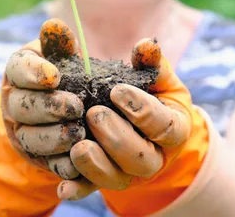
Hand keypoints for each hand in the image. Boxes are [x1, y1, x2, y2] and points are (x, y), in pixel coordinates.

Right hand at [0, 18, 86, 179]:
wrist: (69, 109)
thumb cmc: (68, 72)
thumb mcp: (65, 55)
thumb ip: (61, 42)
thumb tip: (53, 24)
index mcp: (20, 71)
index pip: (17, 68)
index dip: (33, 73)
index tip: (55, 75)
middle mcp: (16, 102)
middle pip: (22, 107)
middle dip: (48, 107)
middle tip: (75, 106)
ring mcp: (24, 132)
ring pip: (30, 138)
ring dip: (54, 136)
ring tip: (78, 132)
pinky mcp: (39, 157)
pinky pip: (46, 163)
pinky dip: (61, 162)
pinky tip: (78, 158)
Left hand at [54, 36, 194, 200]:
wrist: (131, 114)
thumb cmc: (144, 89)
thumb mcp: (149, 73)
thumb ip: (148, 60)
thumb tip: (147, 44)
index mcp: (172, 128)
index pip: (164, 126)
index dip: (143, 110)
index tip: (117, 90)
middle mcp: (153, 156)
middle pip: (141, 158)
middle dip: (117, 138)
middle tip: (94, 113)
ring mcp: (128, 172)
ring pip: (117, 179)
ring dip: (97, 165)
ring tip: (77, 146)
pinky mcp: (104, 179)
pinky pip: (91, 189)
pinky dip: (77, 189)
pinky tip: (62, 187)